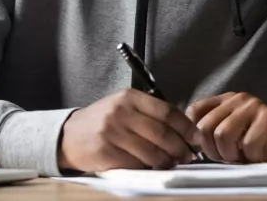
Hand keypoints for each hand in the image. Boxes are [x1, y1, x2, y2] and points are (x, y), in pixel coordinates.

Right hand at [58, 89, 201, 172]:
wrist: (70, 134)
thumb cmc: (103, 119)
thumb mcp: (124, 105)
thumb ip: (149, 112)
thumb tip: (182, 126)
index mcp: (129, 97)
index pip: (166, 111)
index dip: (186, 126)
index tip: (196, 137)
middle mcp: (122, 112)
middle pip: (162, 133)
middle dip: (180, 147)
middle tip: (188, 155)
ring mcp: (113, 133)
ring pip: (152, 152)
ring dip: (167, 161)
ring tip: (171, 162)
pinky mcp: (107, 153)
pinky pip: (136, 165)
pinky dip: (148, 168)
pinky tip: (151, 167)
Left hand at [186, 92, 266, 165]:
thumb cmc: (262, 145)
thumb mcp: (232, 137)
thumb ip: (213, 133)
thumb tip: (188, 143)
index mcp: (225, 101)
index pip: (195, 110)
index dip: (194, 133)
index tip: (203, 151)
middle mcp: (237, 99)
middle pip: (205, 126)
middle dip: (212, 150)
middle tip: (227, 158)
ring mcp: (253, 106)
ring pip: (222, 134)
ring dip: (231, 155)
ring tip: (242, 157)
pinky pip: (247, 144)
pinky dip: (251, 157)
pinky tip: (260, 155)